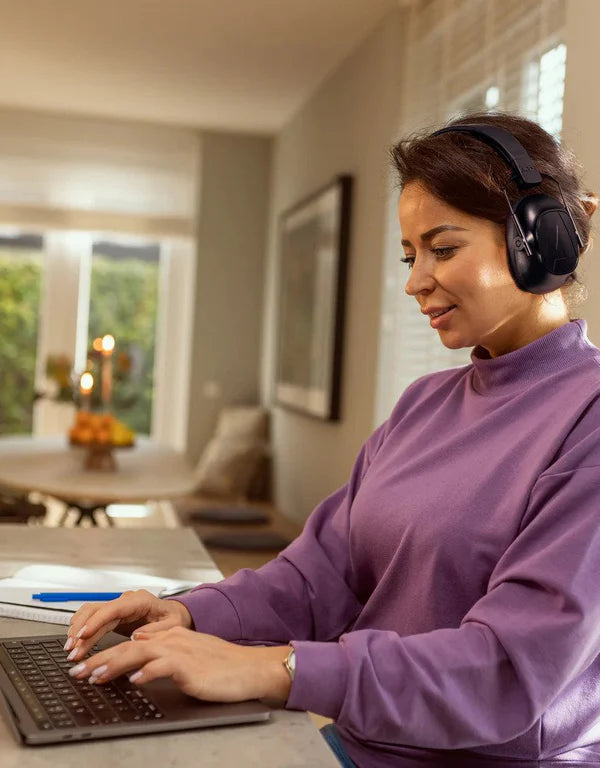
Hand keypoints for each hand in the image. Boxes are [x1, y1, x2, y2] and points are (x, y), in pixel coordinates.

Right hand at [64, 589, 191, 661]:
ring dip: (78, 631)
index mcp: (140, 601)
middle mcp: (125, 601)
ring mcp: (118, 607)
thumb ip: (156, 631)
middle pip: (96, 610)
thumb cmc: (174, 619)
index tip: (83, 635)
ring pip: (90, 613)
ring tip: (71, 650)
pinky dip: (82, 631)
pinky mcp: (113, 616)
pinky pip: (92, 620)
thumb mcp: (173, 626)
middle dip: (81, 630)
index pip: (112, 608)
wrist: (175, 614)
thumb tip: (137, 637)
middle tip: (72, 651)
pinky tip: (76, 644)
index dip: (96, 621)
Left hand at [68, 627, 291, 702]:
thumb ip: (162, 652)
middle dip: (98, 658)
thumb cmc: (220, 666)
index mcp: (169, 636)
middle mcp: (171, 639)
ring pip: (138, 652)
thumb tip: (136, 651)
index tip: (83, 665)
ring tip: (94, 675)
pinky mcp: (189, 665)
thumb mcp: (187, 656)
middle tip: (76, 670)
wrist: (248, 668)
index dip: (103, 653)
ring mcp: (180, 650)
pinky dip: (147, 671)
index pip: (129, 643)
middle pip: (127, 646)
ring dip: (113, 664)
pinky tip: (134, 679)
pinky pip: (163, 666)